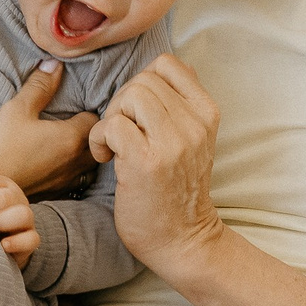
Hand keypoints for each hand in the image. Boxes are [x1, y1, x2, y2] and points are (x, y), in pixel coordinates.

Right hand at [0, 60, 97, 197]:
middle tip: (74, 120)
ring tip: (67, 141)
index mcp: (71, 139)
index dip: (89, 110)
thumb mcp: (17, 109)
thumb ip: (40, 86)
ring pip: (89, 166)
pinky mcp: (54, 195)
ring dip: (83, 153)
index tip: (77, 105)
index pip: (96, 121)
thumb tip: (55, 64)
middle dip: (91, 132)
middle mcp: (75, 163)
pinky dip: (71, 171)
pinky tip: (54, 162)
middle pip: (97, 144)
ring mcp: (65, 182)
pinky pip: (75, 181)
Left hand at [89, 55, 224, 268]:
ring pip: (129, 96)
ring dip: (111, 118)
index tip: (137, 112)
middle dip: (122, 102)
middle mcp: (194, 124)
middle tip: (120, 132)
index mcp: (207, 113)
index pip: (168, 64)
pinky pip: (112, 125)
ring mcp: (172, 142)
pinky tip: (104, 158)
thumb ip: (185, 104)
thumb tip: (177, 66)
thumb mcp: (195, 140)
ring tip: (113, 145)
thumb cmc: (178, 189)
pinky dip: (98, 139)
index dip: (142, 81)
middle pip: (142, 80)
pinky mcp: (146, 162)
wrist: (183, 240)